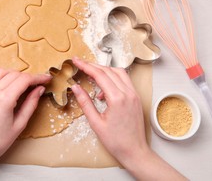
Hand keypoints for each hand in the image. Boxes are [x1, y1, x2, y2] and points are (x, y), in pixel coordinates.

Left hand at [0, 69, 50, 180]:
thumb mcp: (19, 124)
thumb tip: (39, 89)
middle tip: (36, 83)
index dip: (38, 77)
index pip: (24, 80)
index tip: (46, 78)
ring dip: (13, 74)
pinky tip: (6, 90)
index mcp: (3, 100)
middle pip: (14, 74)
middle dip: (28, 76)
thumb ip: (31, 104)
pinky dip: (1, 81)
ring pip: (1, 72)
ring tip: (22, 84)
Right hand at [71, 57, 185, 179]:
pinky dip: (113, 79)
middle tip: (81, 64)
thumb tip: (76, 88)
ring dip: (104, 71)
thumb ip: (85, 102)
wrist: (134, 151)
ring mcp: (134, 95)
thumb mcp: (95, 123)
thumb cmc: (116, 141)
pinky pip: (124, 81)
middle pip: (109, 70)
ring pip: (118, 73)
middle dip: (93, 66)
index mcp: (117, 99)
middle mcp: (128, 93)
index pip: (100, 75)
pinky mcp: (136, 98)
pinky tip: (104, 90)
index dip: (86, 66)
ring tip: (91, 75)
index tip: (76, 60)